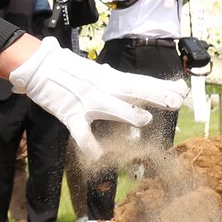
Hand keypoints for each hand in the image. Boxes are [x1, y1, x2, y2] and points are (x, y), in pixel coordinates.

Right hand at [7, 37, 187, 158]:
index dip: (161, 86)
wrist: (39, 65)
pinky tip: (97, 155)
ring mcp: (86, 101)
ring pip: (110, 107)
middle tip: (176, 101)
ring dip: (127, 113)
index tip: (182, 90)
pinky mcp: (69, 114)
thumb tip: (136, 89)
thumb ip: (116, 84)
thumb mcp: (98, 74)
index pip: (140, 82)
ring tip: (146, 119)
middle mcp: (102, 87)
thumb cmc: (71, 72)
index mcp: (110, 78)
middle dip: (155, 95)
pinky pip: (80, 132)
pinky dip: (88, 144)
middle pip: (132, 90)